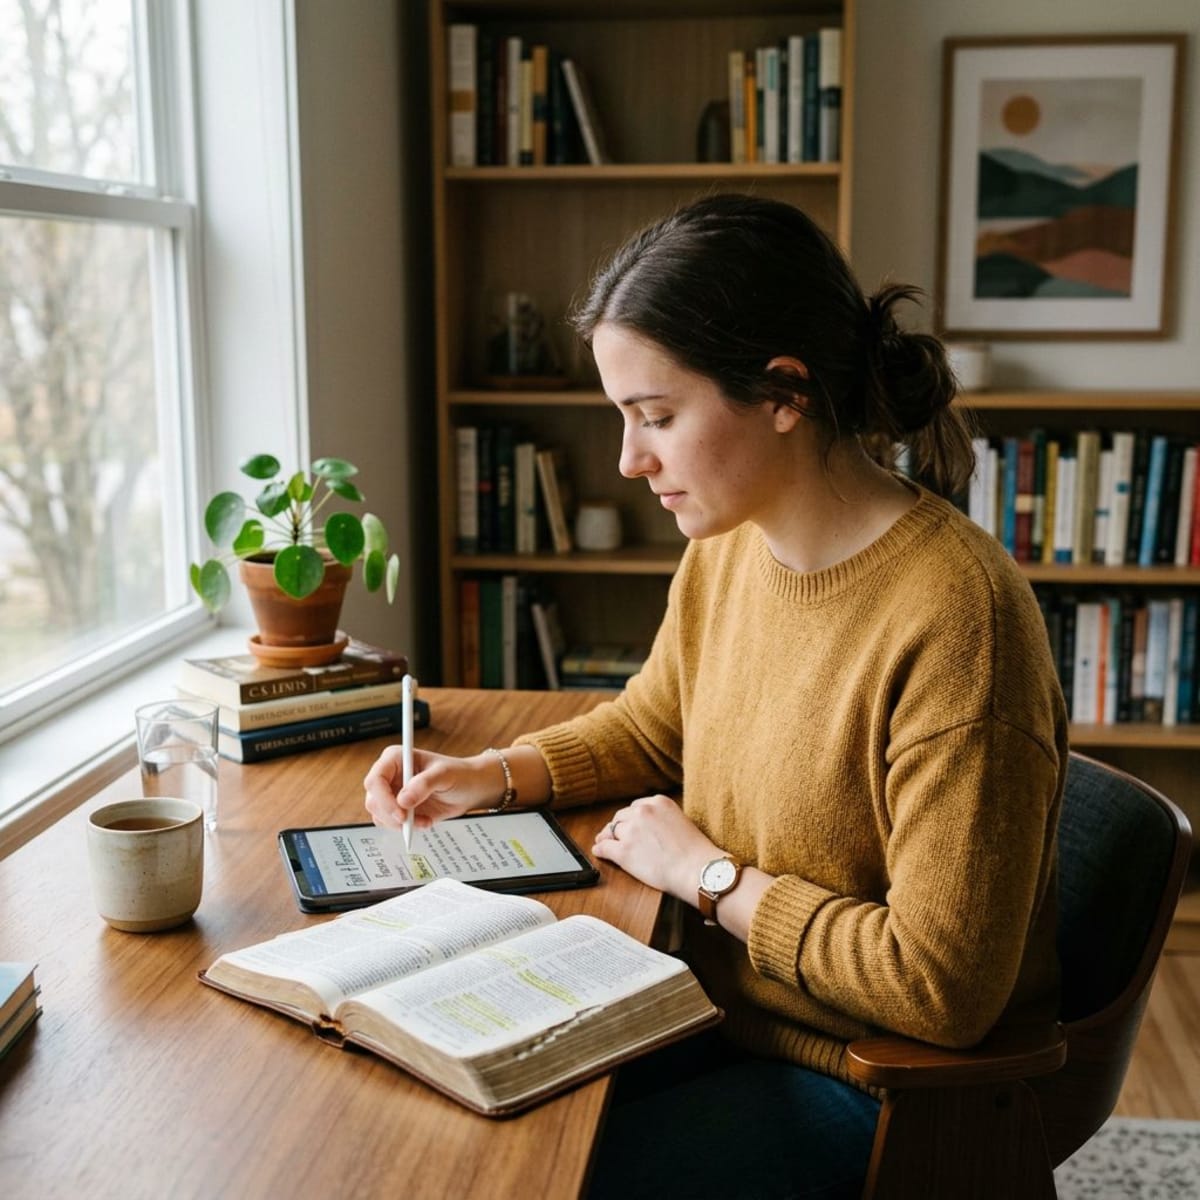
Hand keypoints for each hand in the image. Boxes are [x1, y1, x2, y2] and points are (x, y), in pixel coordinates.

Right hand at [363, 747, 503, 831]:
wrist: (470, 788)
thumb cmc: (459, 774)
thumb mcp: (445, 775)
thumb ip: (424, 784)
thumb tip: (403, 800)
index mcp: (396, 759)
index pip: (375, 779)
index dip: (383, 798)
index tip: (400, 812)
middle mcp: (390, 776)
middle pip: (373, 800)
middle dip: (390, 815)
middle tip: (409, 822)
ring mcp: (393, 794)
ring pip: (379, 815)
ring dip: (400, 824)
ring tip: (424, 821)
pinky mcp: (399, 809)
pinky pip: (391, 824)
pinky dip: (406, 828)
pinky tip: (425, 821)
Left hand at [592, 794, 720, 902]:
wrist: (697, 869)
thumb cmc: (696, 852)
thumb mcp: (682, 821)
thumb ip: (662, 819)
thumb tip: (647, 827)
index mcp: (658, 802)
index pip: (636, 807)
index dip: (631, 819)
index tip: (629, 825)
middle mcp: (642, 811)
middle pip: (621, 817)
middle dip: (618, 827)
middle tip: (614, 835)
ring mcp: (631, 831)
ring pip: (611, 831)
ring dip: (608, 838)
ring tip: (604, 843)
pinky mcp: (623, 851)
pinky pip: (604, 848)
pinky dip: (600, 850)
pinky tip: (599, 852)